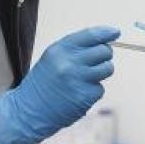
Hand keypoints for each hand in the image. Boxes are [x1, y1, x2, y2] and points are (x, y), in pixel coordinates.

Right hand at [0, 26, 118, 143]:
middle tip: (94, 62)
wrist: (29, 111)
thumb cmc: (43, 83)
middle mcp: (70, 63)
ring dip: (101, 73)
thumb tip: (104, 41)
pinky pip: (100, 88)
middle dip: (104, 55)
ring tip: (85, 78)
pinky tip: (77, 94)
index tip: (115, 32)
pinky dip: (92, 91)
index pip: (91, 35)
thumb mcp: (52, 58)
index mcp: (60, 50)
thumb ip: (75, 49)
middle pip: (104, 51)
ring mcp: (79, 80)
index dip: (106, 33)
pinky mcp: (85, 97)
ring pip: (108, 69)